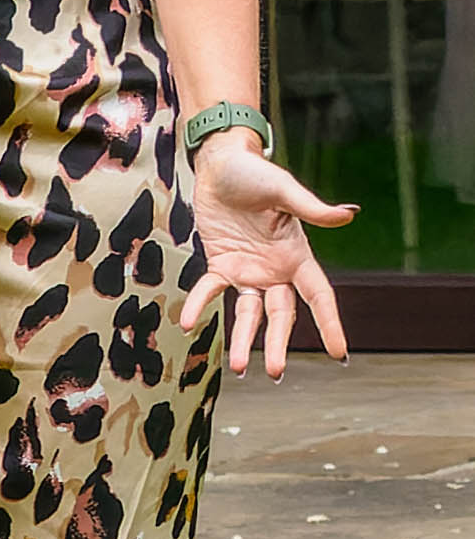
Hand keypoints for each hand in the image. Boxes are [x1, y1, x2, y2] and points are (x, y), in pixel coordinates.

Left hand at [181, 134, 353, 376]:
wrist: (221, 166)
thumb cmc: (258, 175)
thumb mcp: (285, 191)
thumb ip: (312, 208)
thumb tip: (349, 213)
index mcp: (298, 256)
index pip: (320, 297)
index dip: (330, 323)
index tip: (339, 353)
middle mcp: (275, 270)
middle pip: (282, 314)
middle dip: (278, 343)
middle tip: (274, 372)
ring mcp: (247, 270)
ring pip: (249, 313)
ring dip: (244, 339)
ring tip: (239, 368)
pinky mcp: (220, 263)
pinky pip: (210, 290)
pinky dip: (199, 305)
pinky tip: (188, 323)